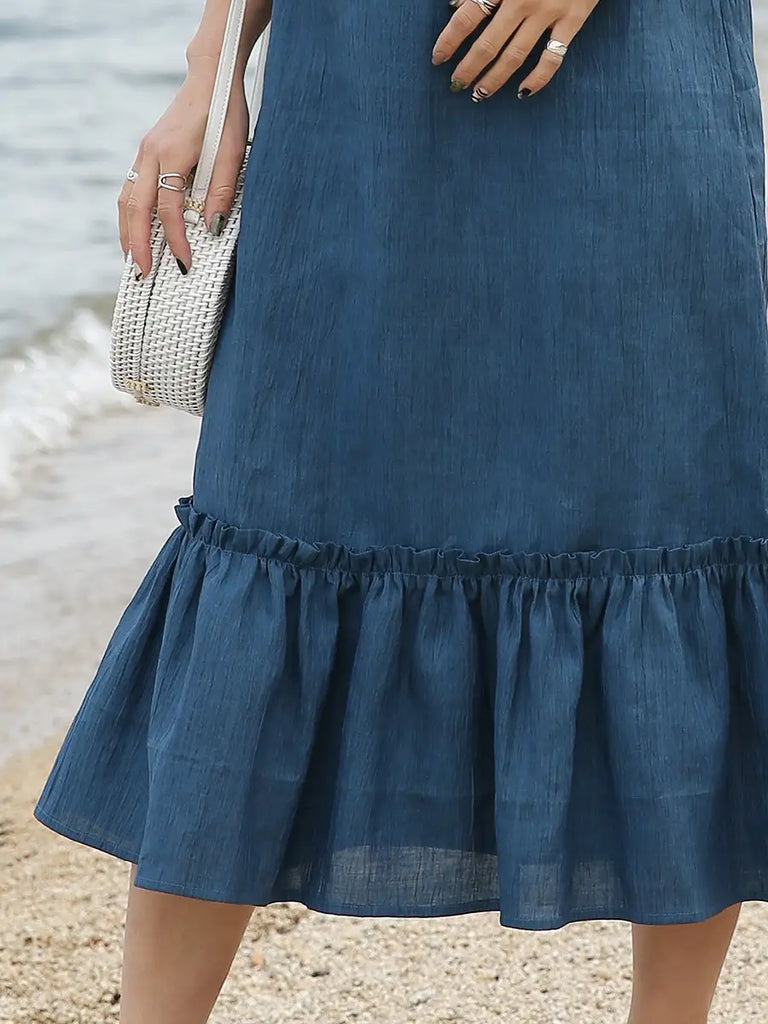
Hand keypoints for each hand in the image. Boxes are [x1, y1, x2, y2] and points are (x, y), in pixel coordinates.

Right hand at [117, 68, 248, 277]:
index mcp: (171, 155)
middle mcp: (151, 154)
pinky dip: (130, 214)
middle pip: (135, 209)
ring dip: (127, 232)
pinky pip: (131, 189)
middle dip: (137, 245)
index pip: (169, 210)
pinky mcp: (147, 152)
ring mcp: (145, 152)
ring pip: (126, 199)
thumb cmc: (225, 114)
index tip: (185, 265)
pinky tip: (137, 231)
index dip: (176, 241)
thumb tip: (211, 228)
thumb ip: (222, 190)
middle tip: (142, 274)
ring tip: (133, 260)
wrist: (211, 77)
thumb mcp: (233, 152)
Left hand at [431, 0, 599, 100]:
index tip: (438, 59)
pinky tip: (523, 92)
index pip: (467, 18)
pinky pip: (553, 58)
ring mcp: (549, 11)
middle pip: (488, 44)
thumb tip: (455, 5)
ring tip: (479, 94)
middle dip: (469, 68)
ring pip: (515, 56)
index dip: (449, 41)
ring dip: (494, 79)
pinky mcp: (573, 19)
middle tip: (457, 85)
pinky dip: (538, 79)